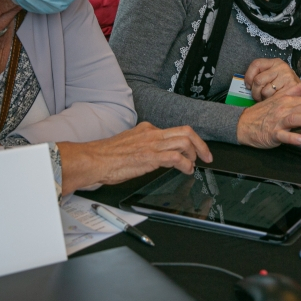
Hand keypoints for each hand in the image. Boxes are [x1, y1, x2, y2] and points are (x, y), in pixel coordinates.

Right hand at [58, 123, 211, 191]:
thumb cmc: (106, 156)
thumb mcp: (129, 144)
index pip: (175, 130)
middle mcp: (152, 133)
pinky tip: (187, 170)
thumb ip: (144, 145)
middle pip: (186, 131)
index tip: (195, 150)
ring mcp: (152, 144)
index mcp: (147, 129)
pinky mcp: (150, 157)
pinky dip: (186, 164)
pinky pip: (176, 157)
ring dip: (195, 154)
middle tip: (207, 156)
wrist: (93, 159)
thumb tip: (156, 154)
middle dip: (201, 144)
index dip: (190, 140)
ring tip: (194, 165)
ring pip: (185, 141)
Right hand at [236, 75, 300, 147]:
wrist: (243, 123)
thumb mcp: (282, 96)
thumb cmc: (265, 111)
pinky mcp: (272, 134)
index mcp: (290, 101)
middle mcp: (286, 109)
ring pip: (296, 119)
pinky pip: (283, 136)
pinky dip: (292, 138)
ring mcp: (279, 122)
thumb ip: (299, 88)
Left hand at [244, 58, 300, 101]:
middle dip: (255, 92)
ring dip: (263, 98)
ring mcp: (287, 76)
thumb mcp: (271, 78)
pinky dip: (270, 101)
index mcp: (274, 62)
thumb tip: (245, 85)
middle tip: (258, 96)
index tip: (248, 86)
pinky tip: (274, 100)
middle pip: (258, 80)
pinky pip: (272, 97)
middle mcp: (281, 66)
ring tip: (268, 98)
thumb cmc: (282, 88)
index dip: (248, 76)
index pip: (256, 64)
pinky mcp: (291, 87)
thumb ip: (260, 77)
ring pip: (264, 90)